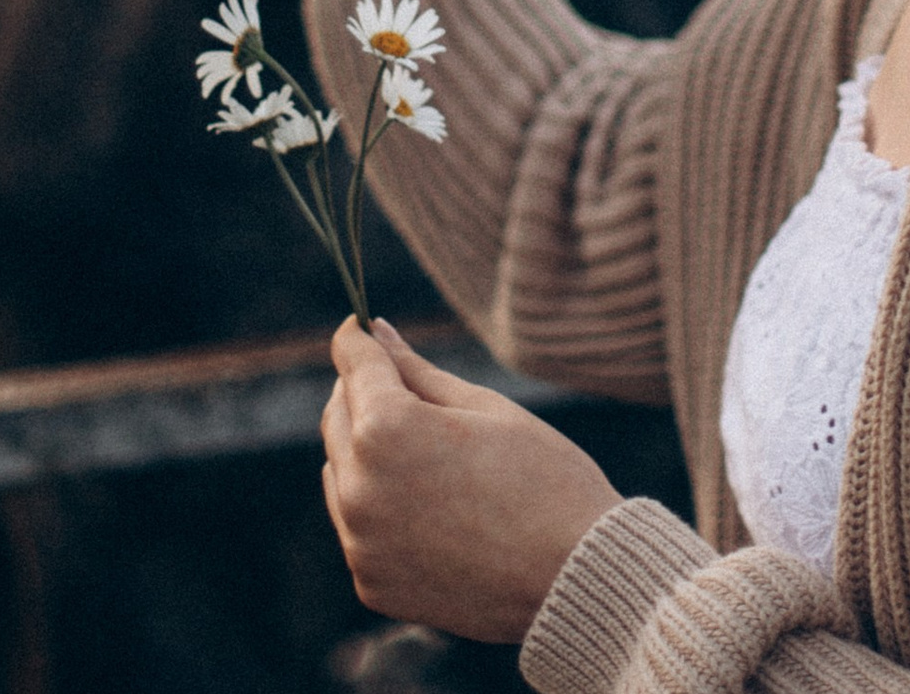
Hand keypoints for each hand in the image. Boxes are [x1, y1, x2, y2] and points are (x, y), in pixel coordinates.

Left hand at [323, 319, 622, 642]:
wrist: (572, 577)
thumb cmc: (541, 477)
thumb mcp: (483, 406)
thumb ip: (418, 371)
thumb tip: (377, 332)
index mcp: (387, 429)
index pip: (353, 362)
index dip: (359, 338)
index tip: (362, 326)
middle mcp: (359, 487)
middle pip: (338, 414)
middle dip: (364, 392)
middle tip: (408, 388)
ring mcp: (361, 542)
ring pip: (340, 471)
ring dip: (365, 450)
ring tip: (427, 454)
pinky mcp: (370, 583)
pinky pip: (356, 525)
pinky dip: (378, 505)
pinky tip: (429, 505)